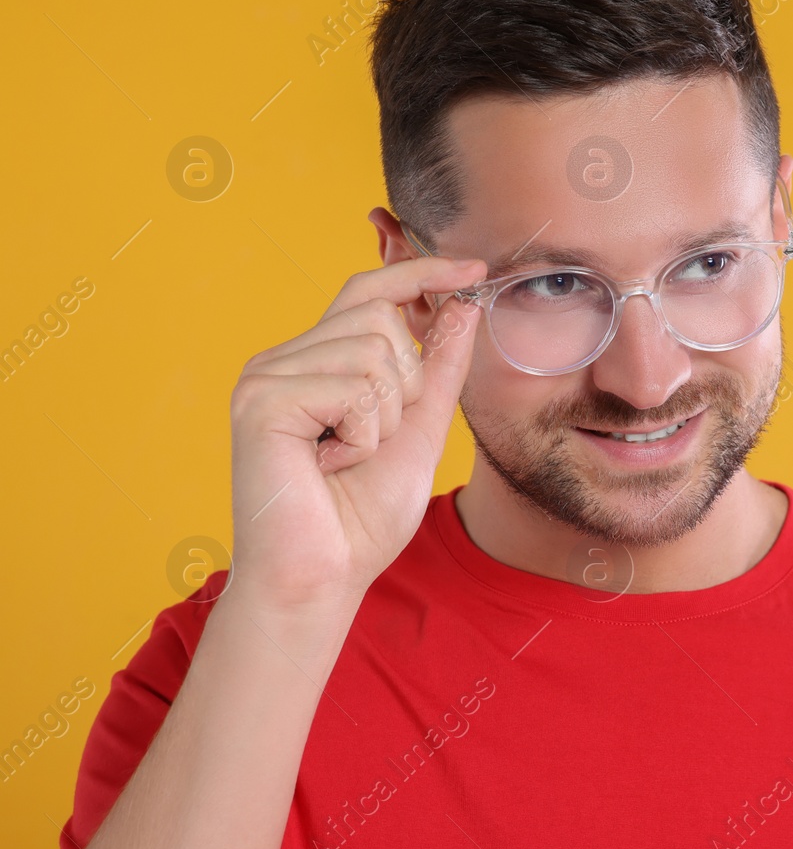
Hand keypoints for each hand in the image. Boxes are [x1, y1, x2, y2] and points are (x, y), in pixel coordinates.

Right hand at [226, 257, 485, 610]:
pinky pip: (351, 386)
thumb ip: (440, 368)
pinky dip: (362, 434)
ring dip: (384, 415)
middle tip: (372, 440)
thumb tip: (463, 302)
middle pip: (380, 316)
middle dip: (406, 383)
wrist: (323, 578)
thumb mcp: (420, 428)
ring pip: (372, 350)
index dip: (421, 272)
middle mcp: (284, 359)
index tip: (474, 270)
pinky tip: (330, 465)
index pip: (369, 292)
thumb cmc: (363, 515)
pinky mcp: (261, 400)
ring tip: (348, 456)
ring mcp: (266, 376)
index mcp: (316, 362)